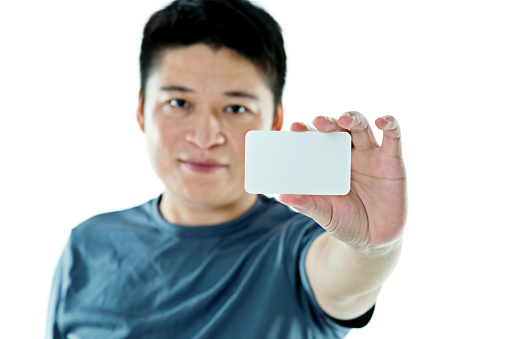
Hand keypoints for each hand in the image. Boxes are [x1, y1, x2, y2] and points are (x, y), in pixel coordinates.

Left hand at [279, 112, 406, 248]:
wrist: (374, 240)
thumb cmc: (345, 221)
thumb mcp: (324, 213)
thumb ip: (306, 204)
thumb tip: (282, 197)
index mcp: (328, 161)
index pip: (315, 139)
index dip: (306, 130)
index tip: (294, 128)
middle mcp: (348, 153)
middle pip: (338, 128)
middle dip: (328, 122)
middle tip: (317, 122)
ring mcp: (370, 154)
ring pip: (362, 127)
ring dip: (353, 118)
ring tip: (344, 118)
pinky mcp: (392, 160)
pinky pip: (393, 137)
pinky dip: (390, 124)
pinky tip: (381, 121)